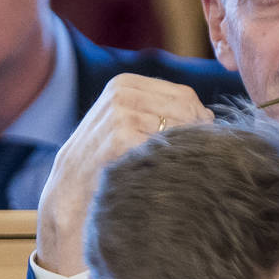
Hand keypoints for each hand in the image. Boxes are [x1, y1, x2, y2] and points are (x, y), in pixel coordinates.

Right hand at [35, 73, 214, 275]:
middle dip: (194, 134)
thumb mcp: (127, 125)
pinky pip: (164, 147)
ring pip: (178, 129)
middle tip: (189, 159)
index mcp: (124, 84)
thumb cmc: (105, 161)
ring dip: (181, 151)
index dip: (198, 120)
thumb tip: (210, 116)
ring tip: (167, 168)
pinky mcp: (120, 137)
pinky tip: (155, 175)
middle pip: (185, 110)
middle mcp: (122, 92)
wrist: (68, 194)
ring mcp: (119, 113)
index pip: (184, 96)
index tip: (198, 143)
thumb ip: (162, 113)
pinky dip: (167, 162)